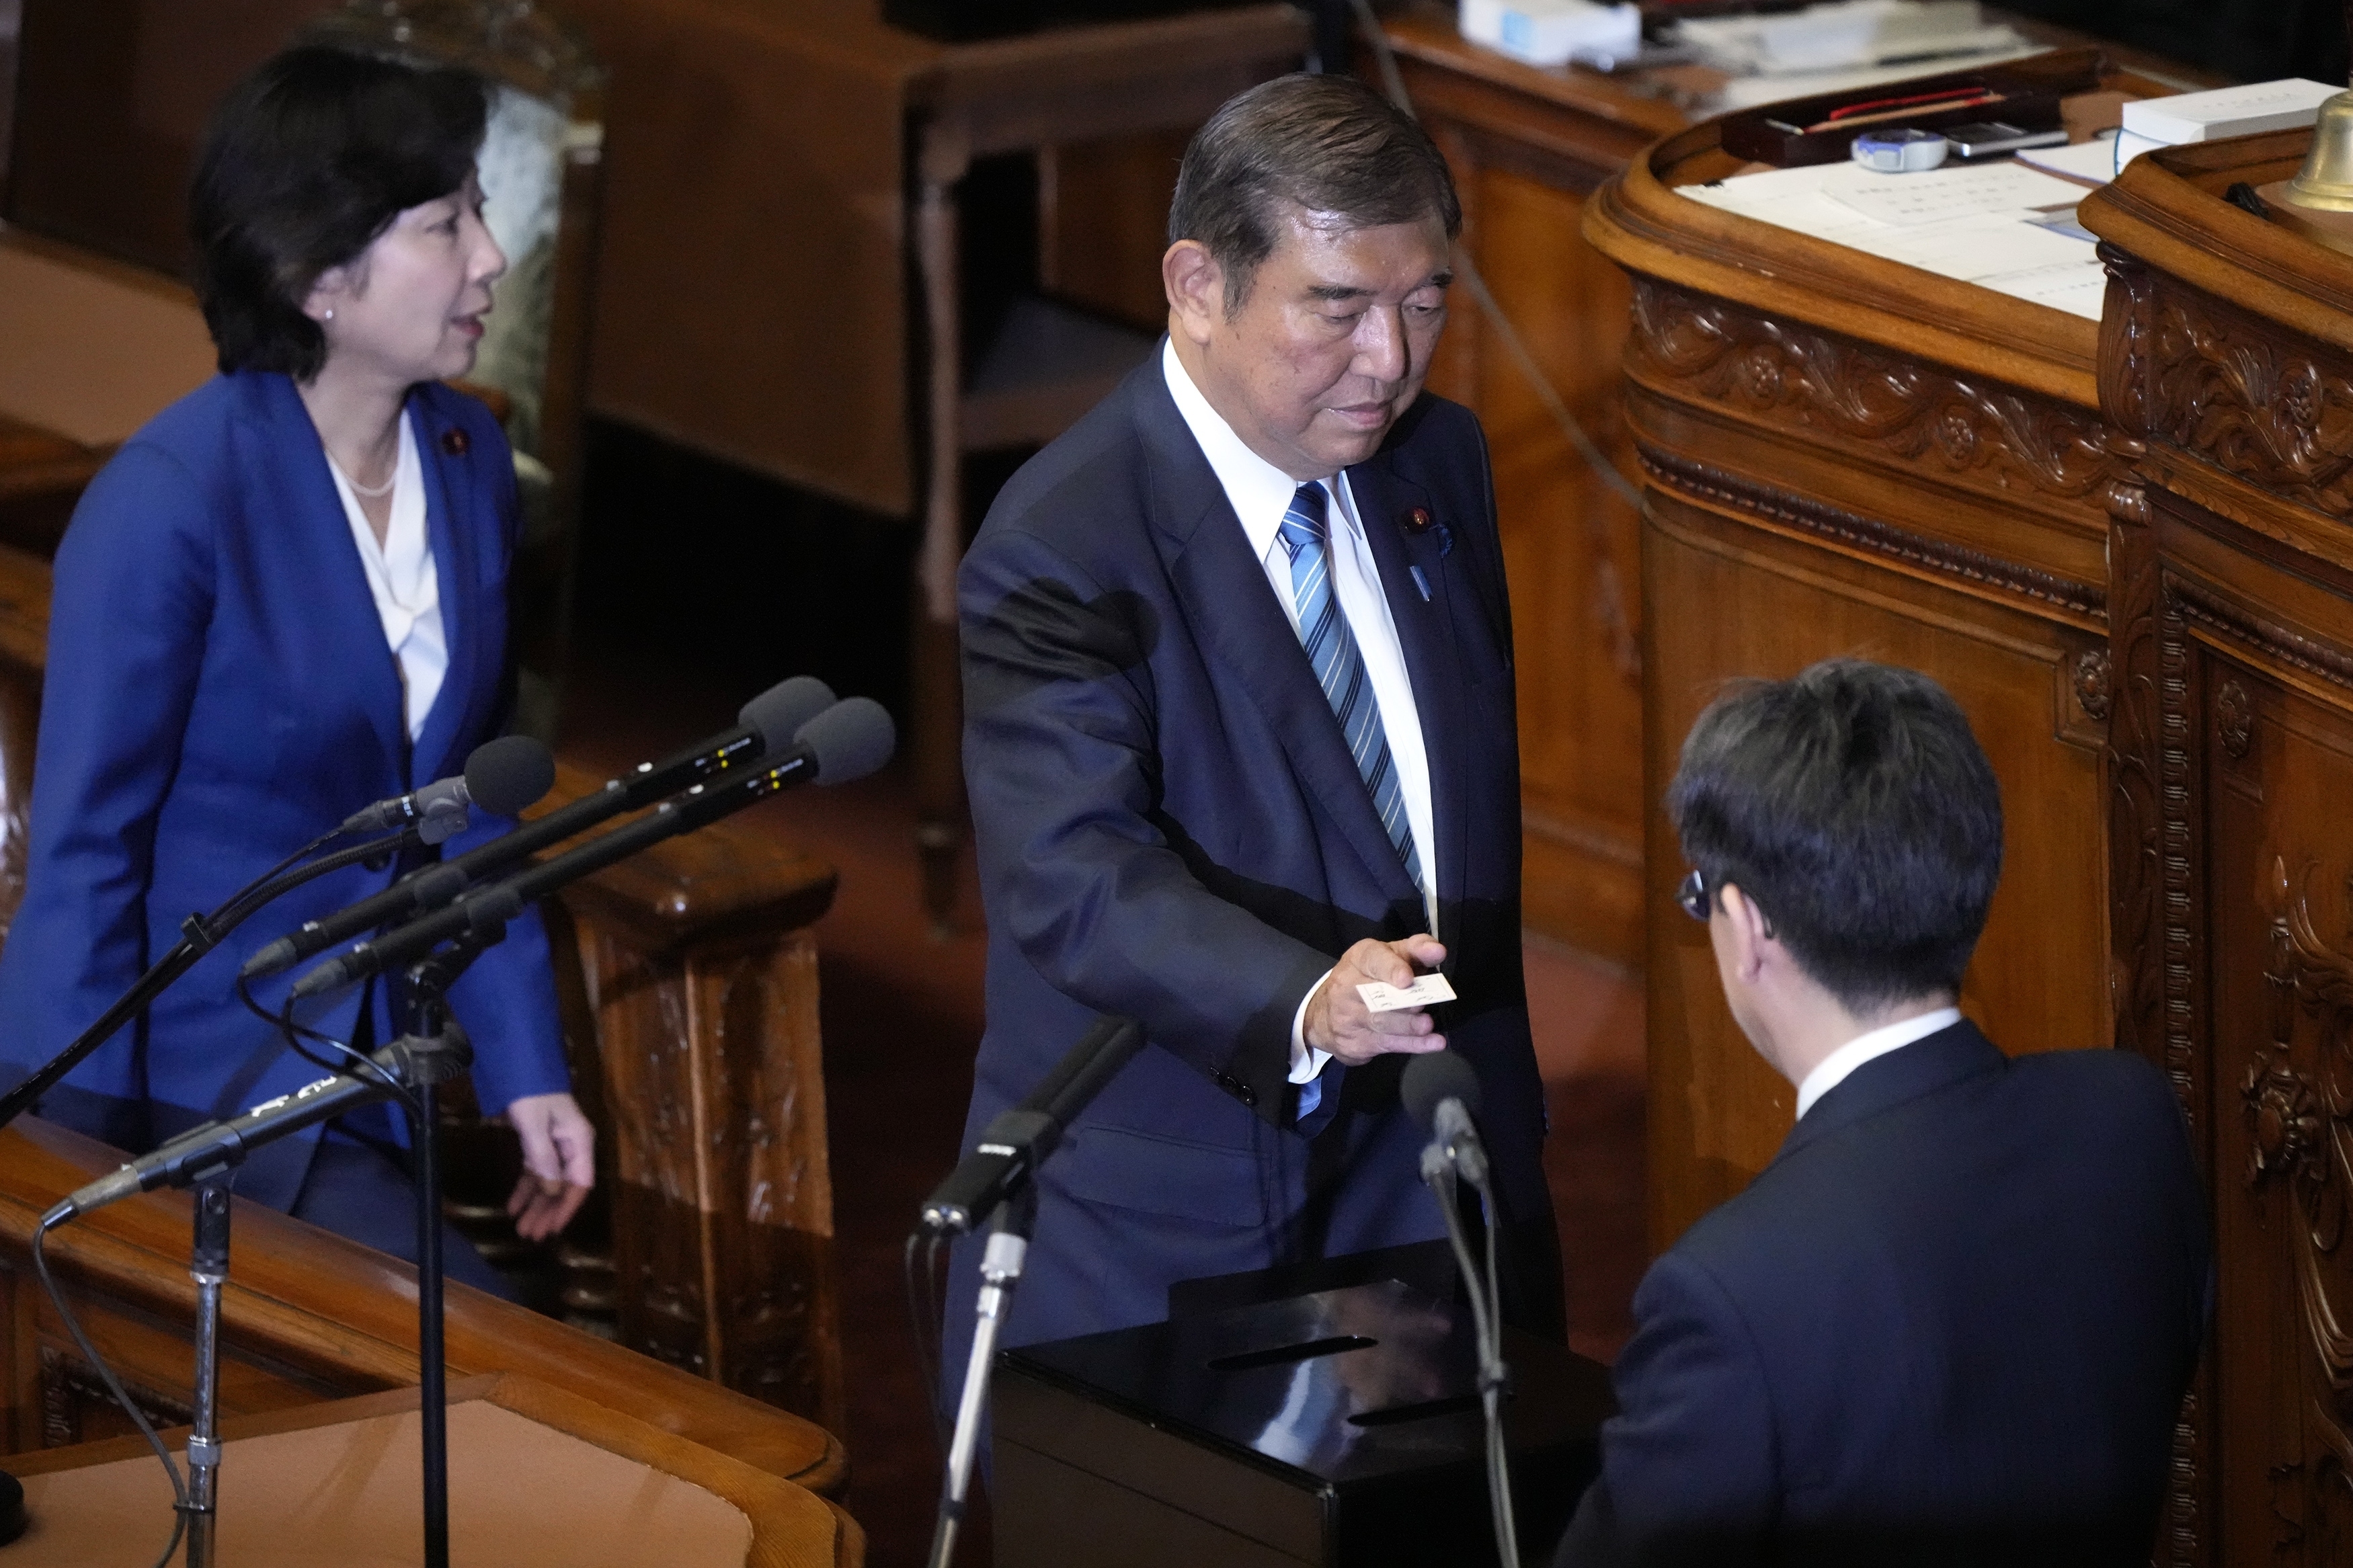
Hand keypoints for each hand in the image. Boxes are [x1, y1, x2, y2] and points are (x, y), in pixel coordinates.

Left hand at [499, 1091, 594, 1241]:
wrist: (519, 1065)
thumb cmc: (531, 1092)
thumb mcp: (535, 1124)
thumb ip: (543, 1157)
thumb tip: (552, 1191)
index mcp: (578, 1141)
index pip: (580, 1183)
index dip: (567, 1207)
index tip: (552, 1228)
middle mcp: (571, 1146)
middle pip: (563, 1187)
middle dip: (548, 1211)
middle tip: (530, 1235)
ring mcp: (555, 1145)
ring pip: (548, 1182)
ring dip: (536, 1205)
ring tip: (521, 1227)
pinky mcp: (539, 1143)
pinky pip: (535, 1171)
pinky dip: (525, 1189)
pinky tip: (512, 1206)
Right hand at [1303, 935, 1447, 1066]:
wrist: (1325, 1013)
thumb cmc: (1369, 978)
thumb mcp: (1390, 956)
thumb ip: (1415, 950)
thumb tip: (1438, 951)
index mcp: (1359, 959)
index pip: (1374, 960)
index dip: (1391, 969)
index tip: (1407, 978)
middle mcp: (1347, 986)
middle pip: (1376, 994)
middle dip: (1402, 1001)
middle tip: (1422, 1004)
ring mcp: (1348, 1016)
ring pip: (1380, 1021)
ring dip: (1407, 1025)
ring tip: (1428, 1025)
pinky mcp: (1355, 1042)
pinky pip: (1386, 1043)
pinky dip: (1412, 1044)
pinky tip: (1433, 1042)